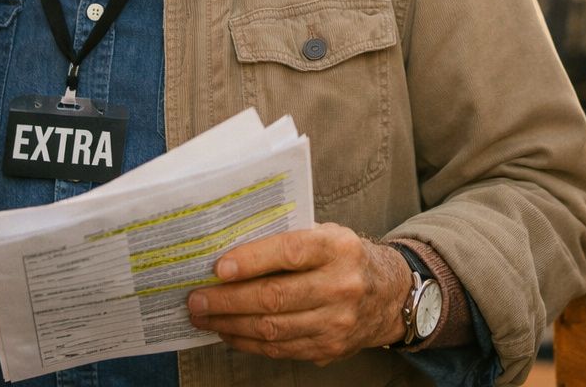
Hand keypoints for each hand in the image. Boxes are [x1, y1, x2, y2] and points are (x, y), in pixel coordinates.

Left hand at [186, 224, 411, 363]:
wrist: (389, 296)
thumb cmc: (346, 258)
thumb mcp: (328, 235)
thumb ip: (289, 239)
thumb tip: (232, 250)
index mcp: (339, 248)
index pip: (290, 252)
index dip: (252, 260)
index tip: (219, 268)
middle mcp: (341, 286)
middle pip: (275, 297)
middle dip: (228, 300)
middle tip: (196, 298)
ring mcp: (337, 322)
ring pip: (272, 328)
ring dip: (230, 324)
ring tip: (204, 317)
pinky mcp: (329, 348)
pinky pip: (280, 349)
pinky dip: (248, 342)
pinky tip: (229, 332)